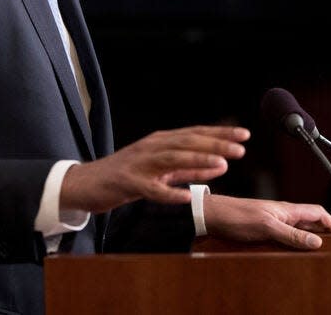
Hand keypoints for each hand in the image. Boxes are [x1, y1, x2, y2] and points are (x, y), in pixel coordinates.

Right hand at [60, 125, 248, 213]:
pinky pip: (151, 189)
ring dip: (198, 160)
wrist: (86, 183)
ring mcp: (139, 164)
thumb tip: (220, 165)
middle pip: (188, 142)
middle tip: (242, 147)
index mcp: (161, 141)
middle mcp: (152, 147)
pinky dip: (169, 193)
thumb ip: (189, 169)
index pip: (196, 133)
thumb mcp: (162, 170)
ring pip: (173, 159)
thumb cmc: (127, 176)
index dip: (220, 132)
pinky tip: (186, 198)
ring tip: (222, 163)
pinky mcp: (128, 183)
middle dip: (216, 143)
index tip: (245, 134)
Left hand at [203, 194, 330, 249]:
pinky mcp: (262, 229)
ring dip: (306, 240)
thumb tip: (317, 241)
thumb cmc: (237, 216)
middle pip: (309, 222)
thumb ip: (292, 234)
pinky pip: (284, 236)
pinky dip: (291, 244)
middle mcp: (282, 214)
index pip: (318, 212)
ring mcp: (272, 221)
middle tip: (330, 248)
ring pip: (297, 230)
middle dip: (322, 233)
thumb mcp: (267, 227)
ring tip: (313, 254)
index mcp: (288, 210)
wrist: (213, 215)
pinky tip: (290, 254)